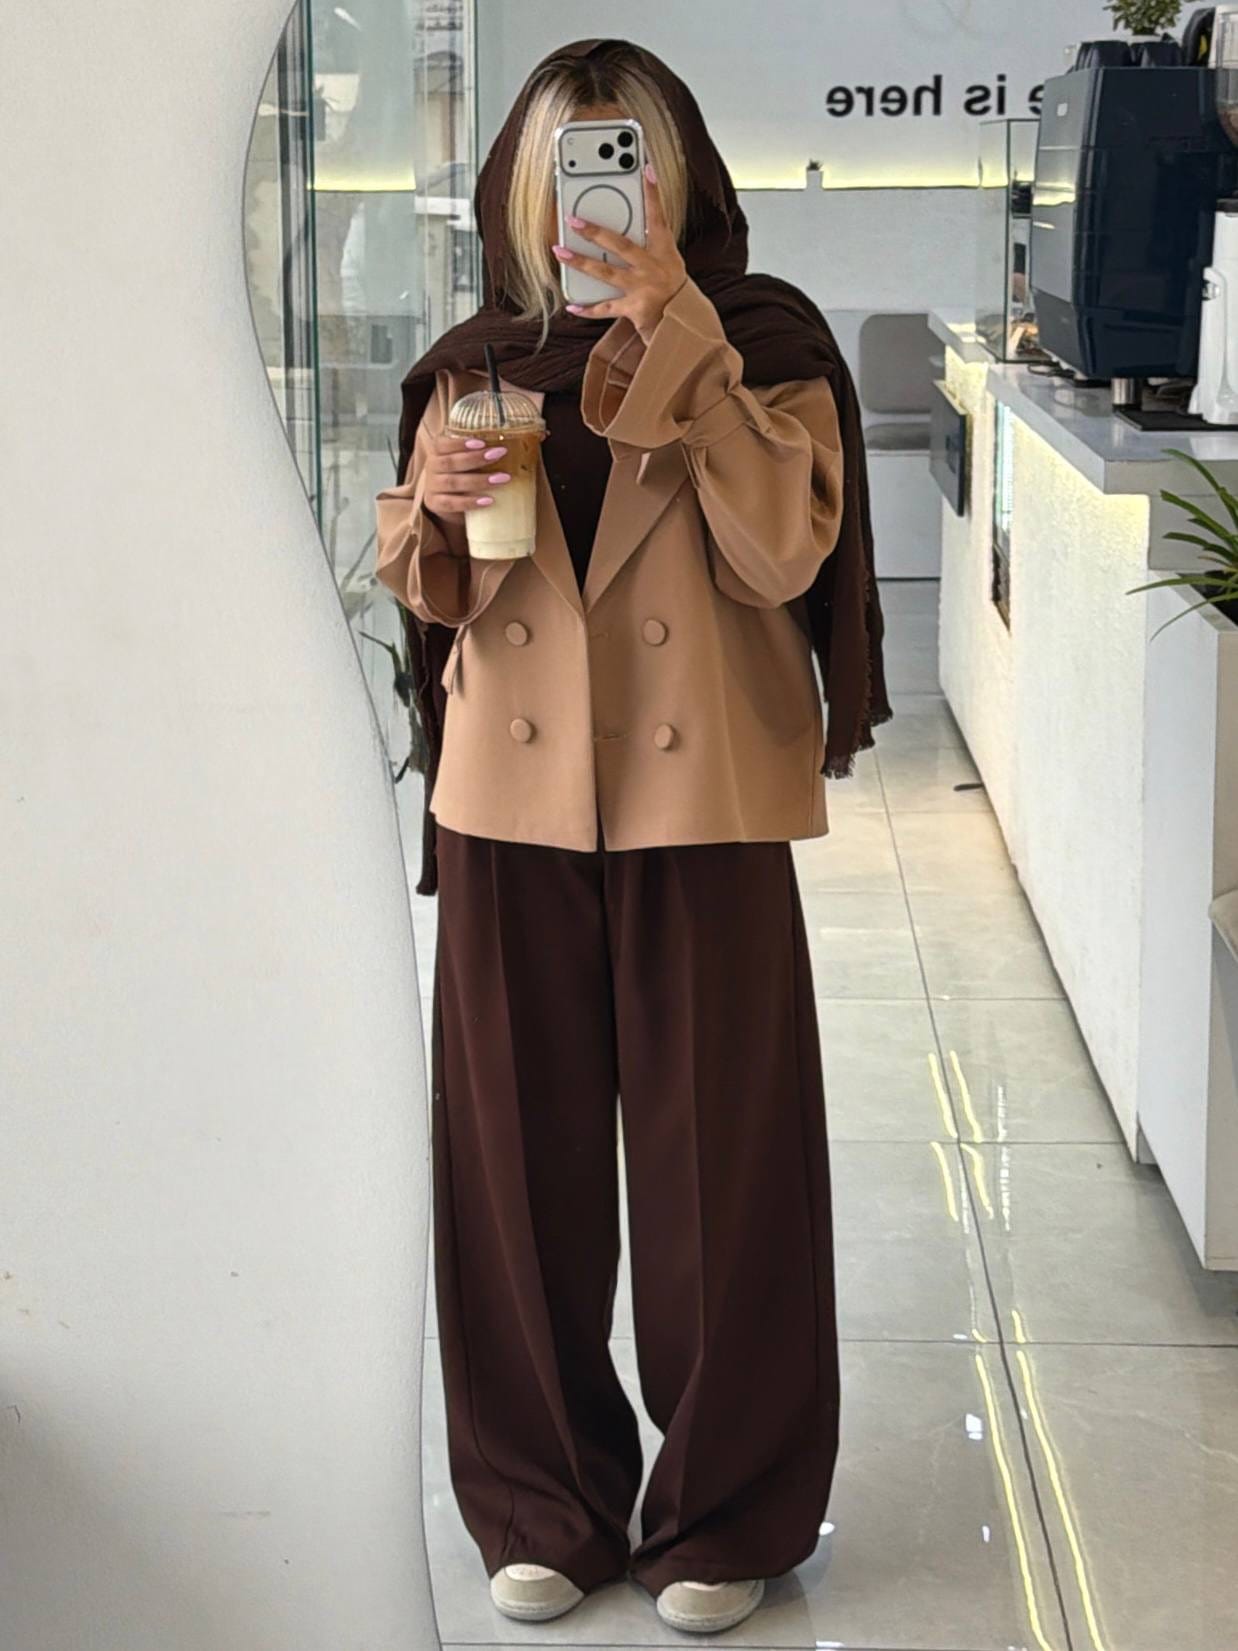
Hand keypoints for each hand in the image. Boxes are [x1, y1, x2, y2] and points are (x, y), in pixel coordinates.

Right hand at [421, 433, 518, 516]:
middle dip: (476, 458)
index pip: (442, 443)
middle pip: (451, 462)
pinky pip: (452, 503)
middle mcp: (432, 467)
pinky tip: (488, 501)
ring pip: (453, 482)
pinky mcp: (435, 504)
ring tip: (502, 479)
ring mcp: (432, 487)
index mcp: (438, 451)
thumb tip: (521, 442)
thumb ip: (481, 450)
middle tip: (500, 454)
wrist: (447, 502)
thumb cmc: (462, 474)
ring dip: (479, 480)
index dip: (460, 443)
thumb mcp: (466, 460)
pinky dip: (470, 502)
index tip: (482, 442)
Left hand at [552, 162, 687, 343]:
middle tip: (573, 220)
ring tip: (560, 252)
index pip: (658, 217)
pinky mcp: (633, 309)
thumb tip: (619, 230)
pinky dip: (588, 309)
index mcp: (664, 251)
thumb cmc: (673, 291)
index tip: (646, 168)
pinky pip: (605, 308)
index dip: (653, 192)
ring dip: (580, 262)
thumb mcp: (669, 262)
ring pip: (605, 273)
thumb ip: (648, 245)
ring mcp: (642, 288)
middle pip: (620, 245)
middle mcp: (652, 267)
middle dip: (595, 232)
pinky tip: (572, 305)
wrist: (683, 325)